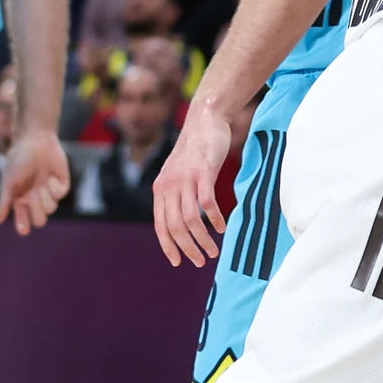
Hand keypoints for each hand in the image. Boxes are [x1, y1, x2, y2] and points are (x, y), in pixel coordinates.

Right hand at [0, 130, 70, 234]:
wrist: (35, 140)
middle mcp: (36, 198)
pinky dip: (54, 187)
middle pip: (40, 220)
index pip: (23, 220)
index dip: (23, 226)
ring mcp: (49, 192)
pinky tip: (50, 176)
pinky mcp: (62, 184)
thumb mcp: (8, 182)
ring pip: (51, 209)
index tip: (23, 231)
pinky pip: (60, 195)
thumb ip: (5, 202)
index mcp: (21, 199)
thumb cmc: (18, 160)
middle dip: (37, 211)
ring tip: (41, 183)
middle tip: (32, 195)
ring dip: (45, 197)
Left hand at [152, 105, 232, 266]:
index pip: (160, 225)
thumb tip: (180, 221)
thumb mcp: (177, 173)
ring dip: (202, 239)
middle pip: (175, 226)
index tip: (177, 262)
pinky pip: (207, 203)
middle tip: (200, 261)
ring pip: (190, 219)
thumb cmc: (195, 149)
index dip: (168, 246)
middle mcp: (169, 185)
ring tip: (213, 251)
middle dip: (187, 248)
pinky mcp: (203, 172)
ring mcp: (186, 178)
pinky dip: (214, 219)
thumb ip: (175, 194)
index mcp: (160, 188)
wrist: (204, 120)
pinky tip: (222, 228)